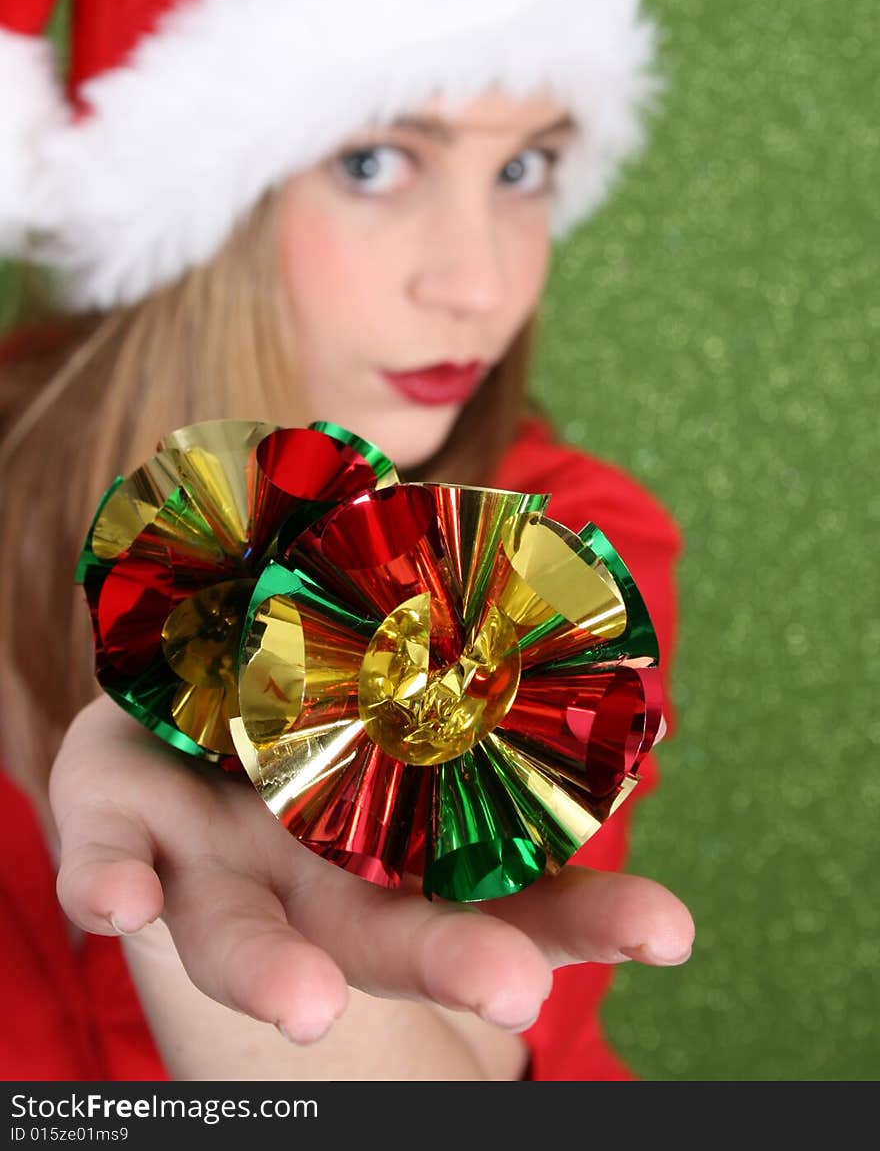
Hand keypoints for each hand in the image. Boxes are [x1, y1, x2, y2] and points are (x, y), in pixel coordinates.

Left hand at [50, 695, 693, 1044]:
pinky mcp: (118, 819)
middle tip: (515, 991)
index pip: (502, 901)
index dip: (584, 921)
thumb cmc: (306, 704)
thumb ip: (469, 656)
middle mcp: (308, 877)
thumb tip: (589, 609)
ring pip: (238, 932)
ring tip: (304, 1008)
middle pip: (379, 936)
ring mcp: (210, 859)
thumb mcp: (400, 679)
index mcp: (392, 858)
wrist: (166, 702)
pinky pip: (106, 856)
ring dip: (270, 970)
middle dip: (446, 962)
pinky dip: (108, 883)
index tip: (671, 930)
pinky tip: (118, 907)